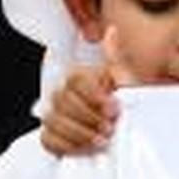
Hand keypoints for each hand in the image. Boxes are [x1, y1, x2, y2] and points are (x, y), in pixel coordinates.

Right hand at [40, 28, 134, 156]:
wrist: (129, 127)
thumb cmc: (126, 102)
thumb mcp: (127, 79)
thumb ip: (116, 57)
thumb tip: (112, 31)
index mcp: (78, 77)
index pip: (76, 81)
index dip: (95, 96)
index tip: (115, 107)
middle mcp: (62, 94)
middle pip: (64, 103)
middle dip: (90, 117)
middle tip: (110, 127)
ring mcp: (54, 115)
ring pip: (55, 122)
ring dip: (81, 133)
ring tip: (102, 139)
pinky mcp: (51, 136)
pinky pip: (49, 140)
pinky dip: (68, 146)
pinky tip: (87, 147)